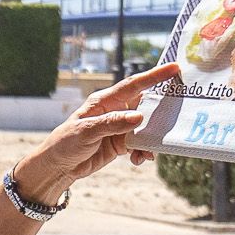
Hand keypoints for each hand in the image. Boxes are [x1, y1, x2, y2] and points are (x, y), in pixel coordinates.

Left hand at [11, 62, 184, 204]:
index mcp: (105, 101)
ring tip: (148, 152)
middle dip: (160, 114)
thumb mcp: (87, 131)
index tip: (174, 68)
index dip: (154, 76)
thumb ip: (113, 123)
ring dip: (151, 139)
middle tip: (176, 118)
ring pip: (146, 128)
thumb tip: (139, 117)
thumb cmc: (66, 143)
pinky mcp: (122, 143)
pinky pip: (141, 144)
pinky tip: (137, 160)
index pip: (133, 85)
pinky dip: (143, 152)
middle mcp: (115, 111)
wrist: (58, 166)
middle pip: (145, 106)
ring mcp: (120, 127)